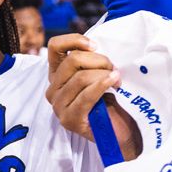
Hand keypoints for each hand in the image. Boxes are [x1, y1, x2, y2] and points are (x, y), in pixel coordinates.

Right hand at [46, 34, 140, 158]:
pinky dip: (102, 85)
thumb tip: (96, 44)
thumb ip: (90, 61)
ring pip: (80, 77)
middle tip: (114, 68)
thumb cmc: (108, 100)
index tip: (95, 45)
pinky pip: (86, 95)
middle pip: (72, 61)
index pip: (55, 47)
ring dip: (104, 74)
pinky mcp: (69, 120)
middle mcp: (53, 89)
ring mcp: (59, 106)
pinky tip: (114, 82)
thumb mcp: (97, 74)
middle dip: (99, 60)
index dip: (74, 40)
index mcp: (57, 75)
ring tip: (118, 80)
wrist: (118, 131)